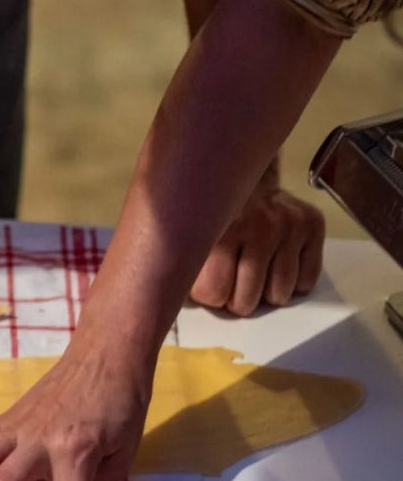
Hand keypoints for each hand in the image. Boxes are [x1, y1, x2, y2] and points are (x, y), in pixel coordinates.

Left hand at [191, 168, 324, 316]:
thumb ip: (177, 267)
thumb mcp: (184, 235)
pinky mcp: (312, 224)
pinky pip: (306, 282)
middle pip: (246, 302)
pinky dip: (292, 282)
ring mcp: (288, 225)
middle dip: (236, 299)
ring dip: (265, 292)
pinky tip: (278, 261)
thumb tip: (167, 303)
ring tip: (256, 269)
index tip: (210, 282)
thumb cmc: (212, 218)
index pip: (214, 294)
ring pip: (279, 295)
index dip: (210, 295)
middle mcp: (258, 225)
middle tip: (234, 279)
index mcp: (218, 230)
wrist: (245, 177)